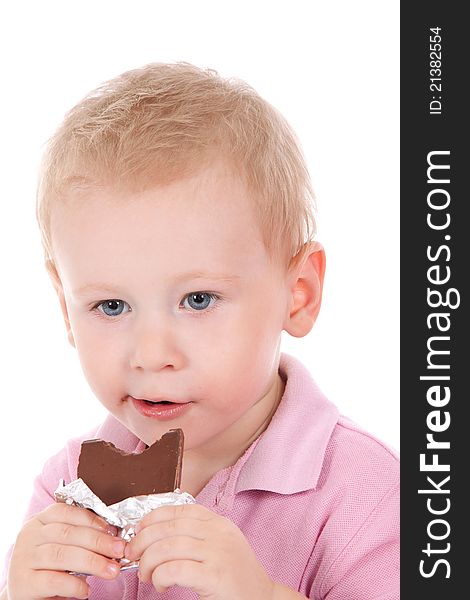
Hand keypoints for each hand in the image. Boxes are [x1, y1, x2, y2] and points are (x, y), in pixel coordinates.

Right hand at [7, 503, 125, 599]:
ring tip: (112, 570)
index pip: (66, 511)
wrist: (25, 595)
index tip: (112, 529)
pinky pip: (53, 580)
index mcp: (39, 521)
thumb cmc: (48, 566)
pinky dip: (74, 585)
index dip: (91, 519)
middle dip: (98, 541)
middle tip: (119, 550)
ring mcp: (23, 559)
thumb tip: (113, 539)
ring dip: (92, 562)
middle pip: (67, 533)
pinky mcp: (24, 583)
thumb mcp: (61, 545)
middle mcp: (28, 536)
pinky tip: (86, 590)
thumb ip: (79, 538)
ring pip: (62, 554)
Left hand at [125, 503, 274, 599]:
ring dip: (148, 562)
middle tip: (133, 556)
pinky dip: (160, 576)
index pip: (180, 509)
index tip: (138, 529)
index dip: (153, 517)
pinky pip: (176, 569)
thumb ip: (196, 535)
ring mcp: (218, 553)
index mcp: (218, 523)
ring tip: (146, 575)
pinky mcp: (215, 576)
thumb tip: (154, 534)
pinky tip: (161, 586)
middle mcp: (218, 533)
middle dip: (142, 541)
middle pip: (169, 527)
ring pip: (168, 547)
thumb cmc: (236, 576)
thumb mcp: (221, 545)